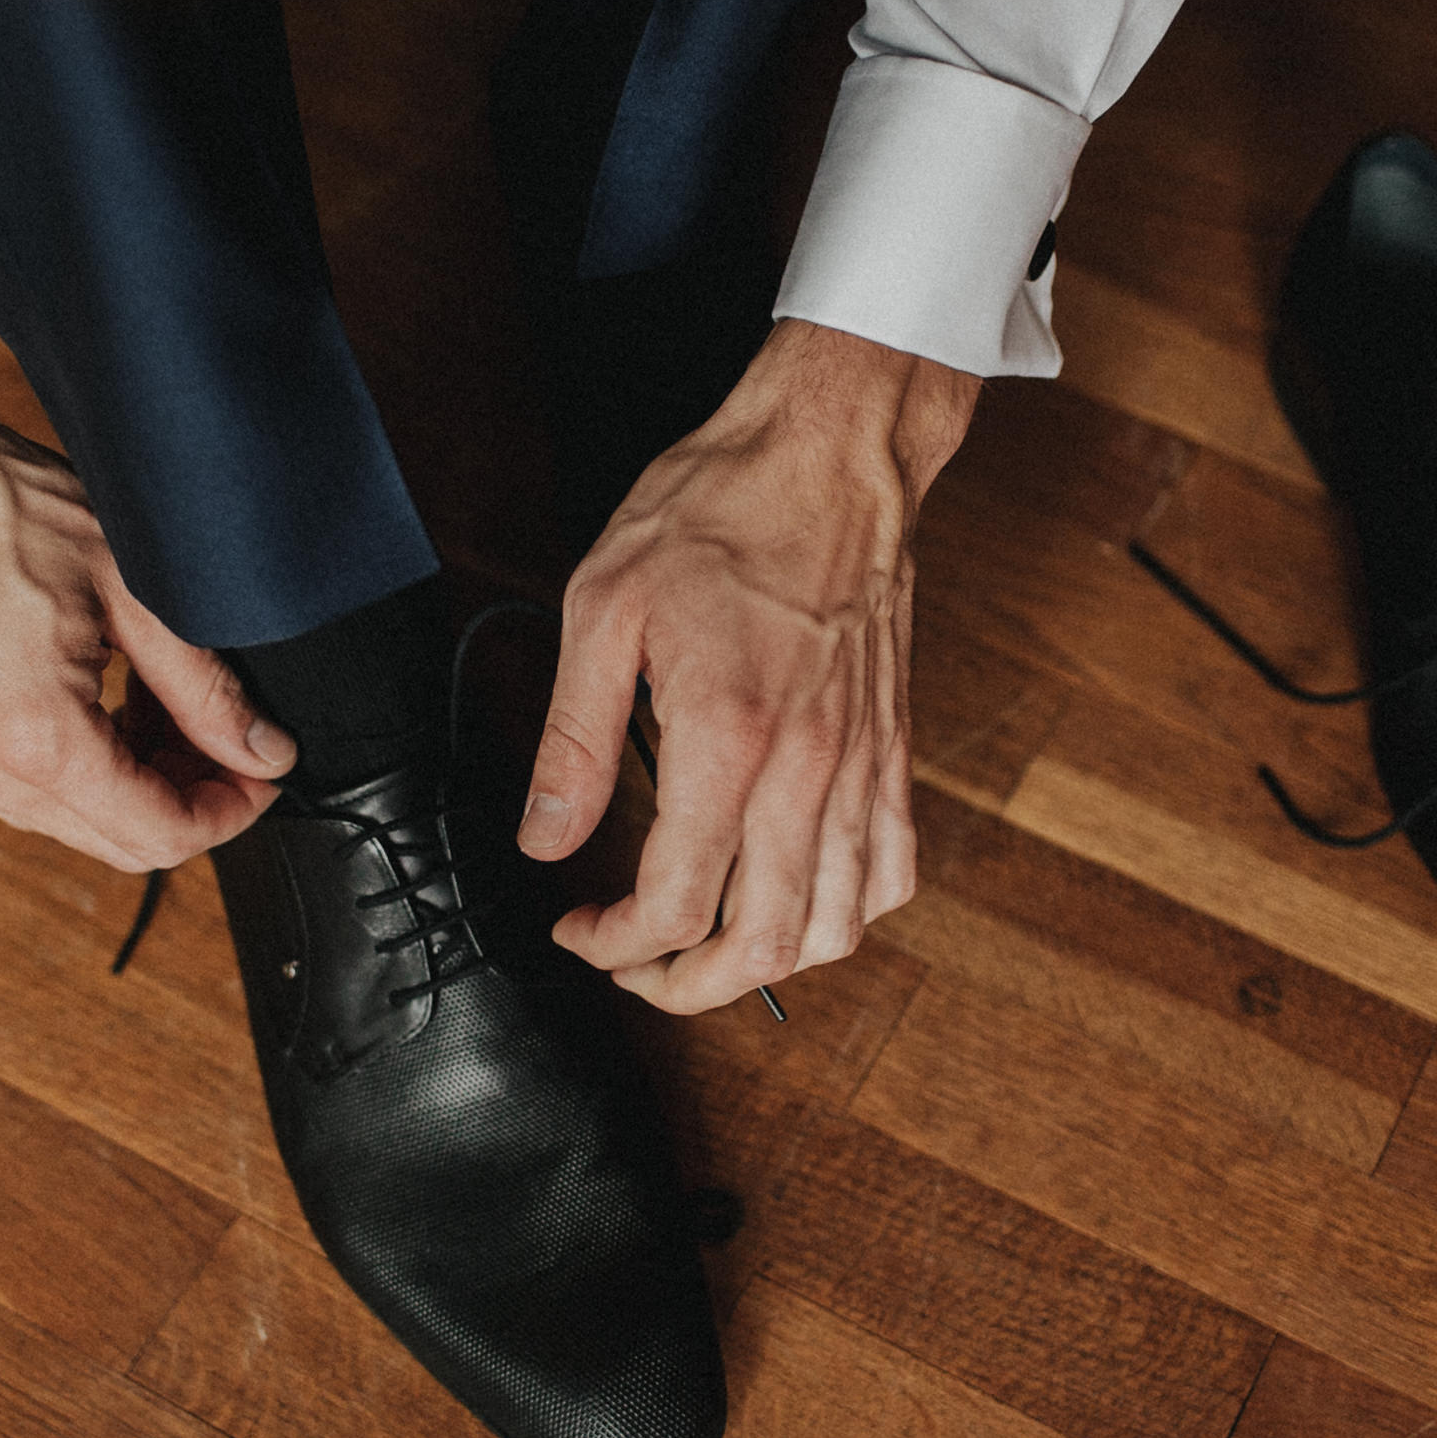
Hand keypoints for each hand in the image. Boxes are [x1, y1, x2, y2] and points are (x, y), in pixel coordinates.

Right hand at [0, 325, 293, 870]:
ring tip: (162, 697)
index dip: (230, 811)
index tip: (263, 769)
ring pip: (70, 819)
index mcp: (31, 735)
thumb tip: (263, 750)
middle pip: (116, 842)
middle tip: (226, 732)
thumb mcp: (129, 584)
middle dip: (188, 797)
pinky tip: (102, 693)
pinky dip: (78, 760)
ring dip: (134, 779)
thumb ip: (204, 685)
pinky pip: (20, 786)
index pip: (158, 835)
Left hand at [518, 318, 978, 1012]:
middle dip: (685, 985)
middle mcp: (808, 767)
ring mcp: (861, 764)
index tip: (577, 929)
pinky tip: (795, 896)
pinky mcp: (892, 750)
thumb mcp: (604, 606)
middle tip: (632, 965)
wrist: (832, 452)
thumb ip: (574, 740)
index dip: (614, 946)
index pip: (677, 905)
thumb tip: (543, 835)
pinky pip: (892, 870)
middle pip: (764, 945)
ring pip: (838, 926)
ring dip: (766, 964)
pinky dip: (846, 912)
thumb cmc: (721, 509)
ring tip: (705, 949)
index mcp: (729, 737)